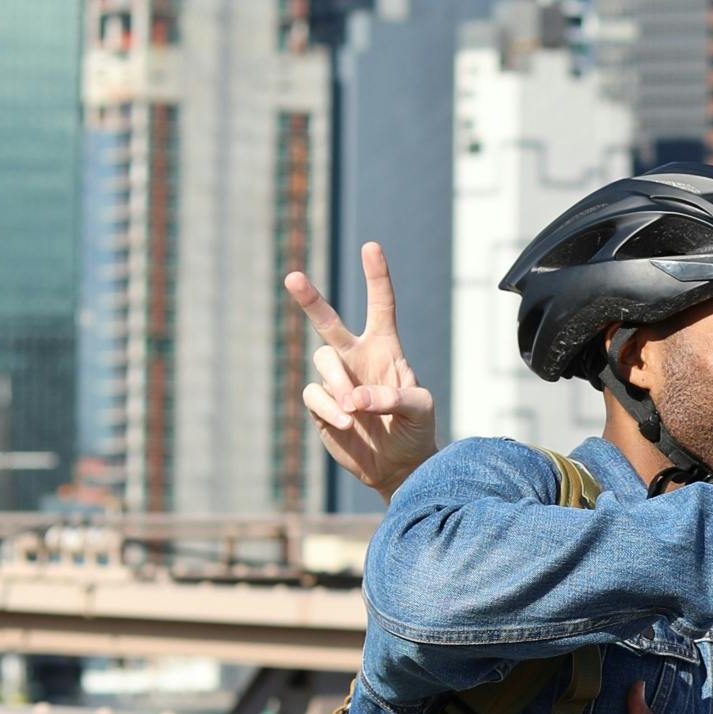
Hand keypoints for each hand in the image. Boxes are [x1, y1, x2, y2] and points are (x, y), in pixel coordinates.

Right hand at [289, 246, 437, 498]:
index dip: (376, 277)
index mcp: (386, 348)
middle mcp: (356, 358)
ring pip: (322, 361)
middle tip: (293, 277)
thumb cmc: (416, 430)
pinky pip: (314, 394)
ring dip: (338, 382)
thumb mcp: (420, 410)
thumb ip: (393, 398)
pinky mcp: (321, 405)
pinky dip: (328, 406)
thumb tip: (355, 398)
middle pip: (329, 322)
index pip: (381, 305)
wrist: (398, 466)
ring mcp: (336, 380)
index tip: (371, 247)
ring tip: (354, 410)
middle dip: (310, 299)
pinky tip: (346, 422)